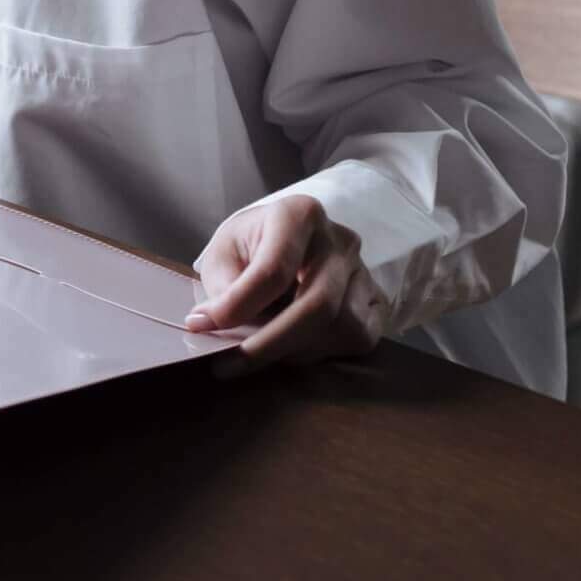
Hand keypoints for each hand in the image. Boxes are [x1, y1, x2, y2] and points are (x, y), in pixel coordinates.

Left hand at [186, 194, 386, 370]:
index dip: (237, 306)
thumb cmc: (252, 246)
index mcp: (297, 215)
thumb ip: (224, 286)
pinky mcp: (377, 300)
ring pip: (342, 328)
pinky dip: (322, 352)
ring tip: (261, 349)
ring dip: (295, 351)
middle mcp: (340, 240)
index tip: (202, 326)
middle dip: (270, 344)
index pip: (273, 270)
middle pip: (317, 305)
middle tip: (229, 365)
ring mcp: (364, 271)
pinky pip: (358, 338)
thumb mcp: (225, 253)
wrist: (290, 239)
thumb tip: (218, 326)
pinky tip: (293, 346)